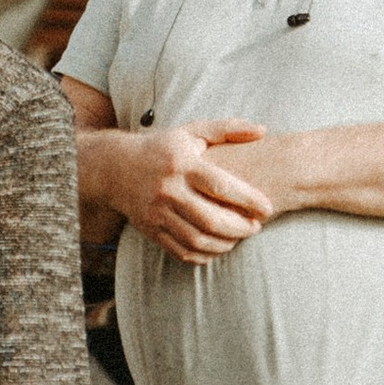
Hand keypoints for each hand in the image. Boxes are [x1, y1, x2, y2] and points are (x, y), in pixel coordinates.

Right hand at [123, 119, 273, 265]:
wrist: (115, 168)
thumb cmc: (162, 148)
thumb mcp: (191, 132)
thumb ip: (228, 129)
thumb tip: (262, 130)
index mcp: (183, 165)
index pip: (220, 186)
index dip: (248, 199)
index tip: (267, 208)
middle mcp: (169, 190)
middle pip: (210, 219)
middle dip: (240, 228)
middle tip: (256, 227)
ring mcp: (158, 213)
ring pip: (197, 240)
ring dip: (225, 244)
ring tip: (239, 237)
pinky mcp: (151, 230)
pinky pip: (182, 251)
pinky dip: (205, 255)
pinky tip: (218, 247)